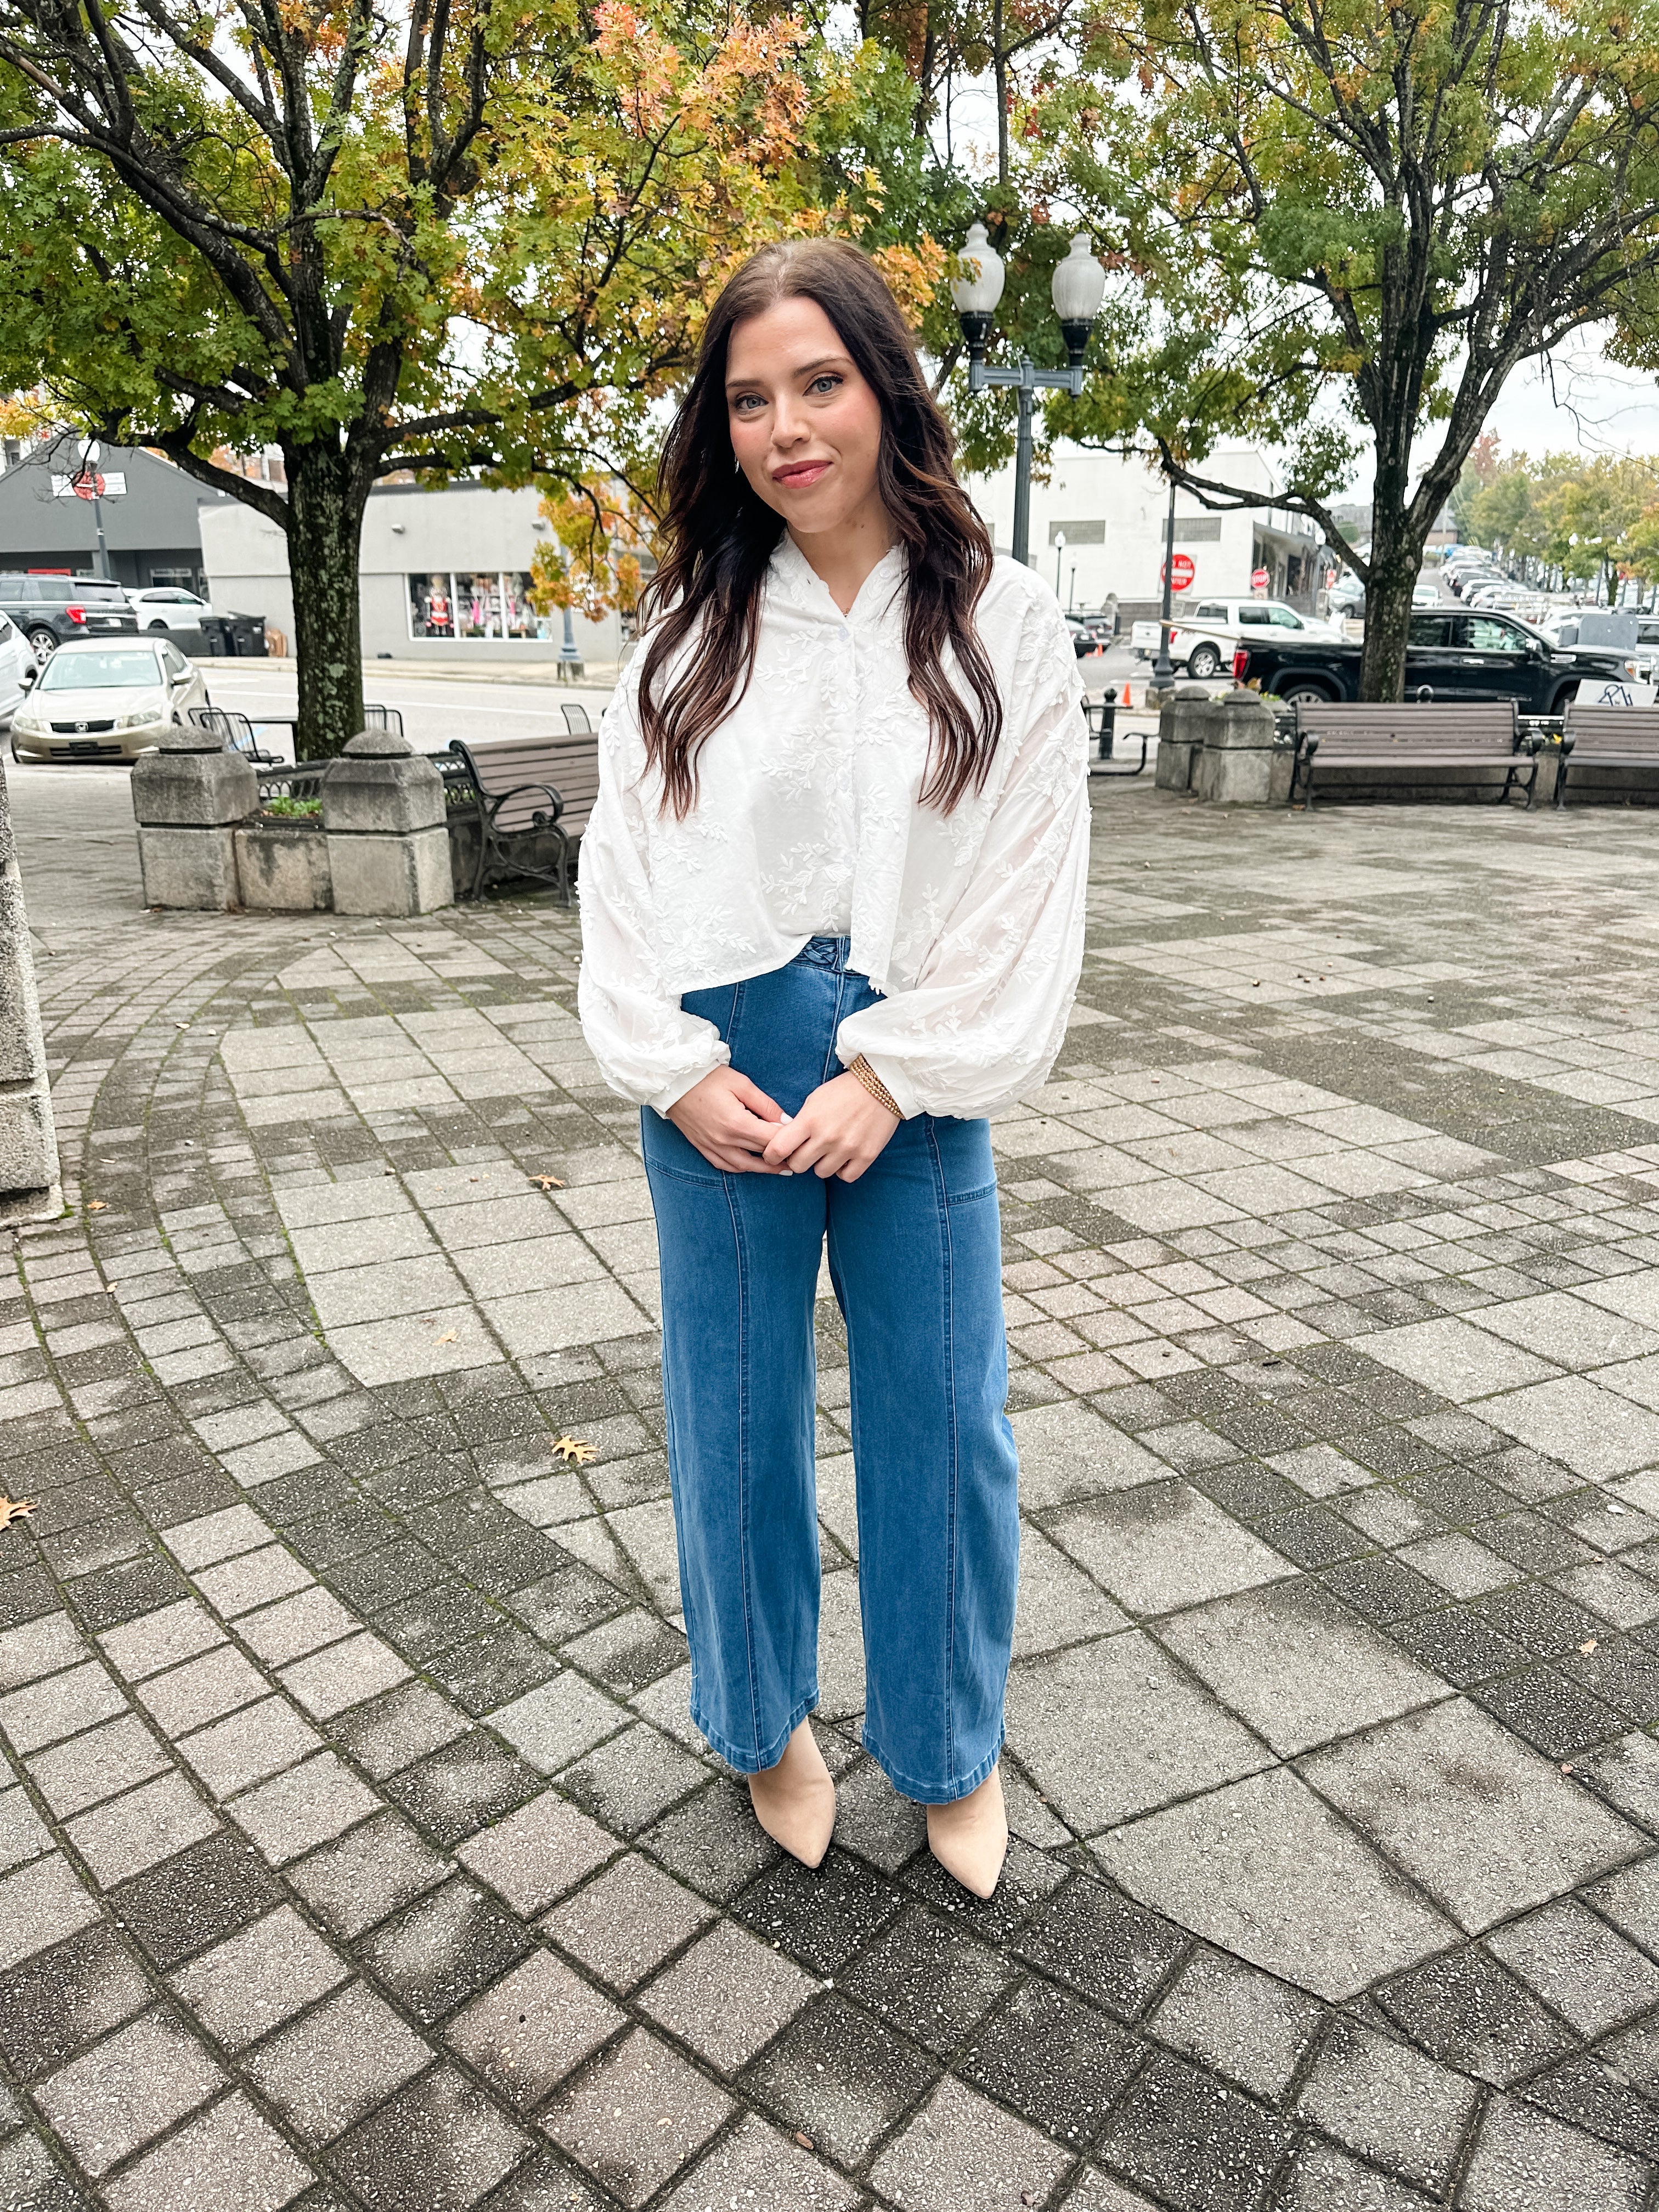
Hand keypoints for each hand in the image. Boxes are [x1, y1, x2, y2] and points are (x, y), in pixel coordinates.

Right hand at [666, 1066, 787, 1173]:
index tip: (800, 1138)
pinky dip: (741, 1168)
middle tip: (798, 1156)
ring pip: (744, 1166)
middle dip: (781, 1156)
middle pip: (761, 1154)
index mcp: (737, 1124)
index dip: (788, 1140)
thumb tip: (786, 1121)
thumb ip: (765, 1105)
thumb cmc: (708, 1078)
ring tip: (781, 1167)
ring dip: (764, 1169)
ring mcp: (712, 1146)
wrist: (673, 1081)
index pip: (771, 1139)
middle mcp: (725, 1140)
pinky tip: (752, 1165)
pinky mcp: (702, 1147)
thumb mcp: (742, 1084)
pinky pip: (725, 1165)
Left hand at [761, 1070, 898, 1182]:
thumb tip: (784, 1145)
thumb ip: (799, 1124)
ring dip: (822, 1163)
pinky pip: (845, 1177)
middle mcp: (827, 1137)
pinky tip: (844, 1157)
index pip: (778, 1148)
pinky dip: (843, 1170)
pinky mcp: (866, 1156)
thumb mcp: (815, 1100)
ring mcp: (847, 1148)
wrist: (882, 1084)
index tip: (774, 1154)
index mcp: (810, 1120)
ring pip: (821, 1173)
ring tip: (830, 1149)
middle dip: (798, 1159)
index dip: (772, 1155)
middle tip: (806, 1150)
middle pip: (798, 1166)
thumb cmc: (844, 1091)